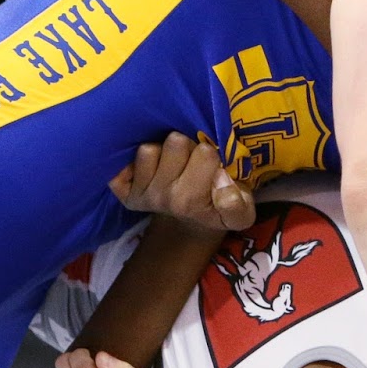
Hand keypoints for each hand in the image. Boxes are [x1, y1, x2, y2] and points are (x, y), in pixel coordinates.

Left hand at [109, 131, 254, 231]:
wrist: (191, 225)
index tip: (214, 167)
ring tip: (173, 161)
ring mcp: (142, 195)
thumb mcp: (242, 212)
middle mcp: (164, 198)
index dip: (212, 153)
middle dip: (188, 146)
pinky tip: (152, 166)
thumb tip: (220, 179)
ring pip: (149, 149)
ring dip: (163, 150)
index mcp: (192, 201)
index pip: (206, 153)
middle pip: (176, 142)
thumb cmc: (218, 208)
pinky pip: (126, 161)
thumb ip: (237, 202)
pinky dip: (138, 160)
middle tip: (192, 160)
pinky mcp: (124, 192)